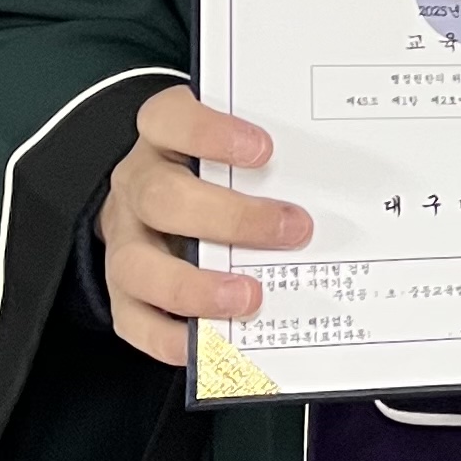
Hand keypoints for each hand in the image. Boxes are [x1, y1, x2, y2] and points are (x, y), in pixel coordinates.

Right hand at [100, 85, 309, 367]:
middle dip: (231, 219)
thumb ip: (272, 154)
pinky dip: (172, 338)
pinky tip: (215, 342)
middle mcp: (137, 186)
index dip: (210, 133)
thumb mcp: (235, 145)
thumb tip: (337, 177)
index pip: (168, 119)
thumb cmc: (214, 168)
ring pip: (138, 265)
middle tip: (294, 230)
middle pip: (163, 198)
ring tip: (250, 298)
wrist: (157, 201)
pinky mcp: (123, 291)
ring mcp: (124, 241)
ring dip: (196, 288)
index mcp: (163, 138)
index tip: (264, 150)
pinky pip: (134, 321)